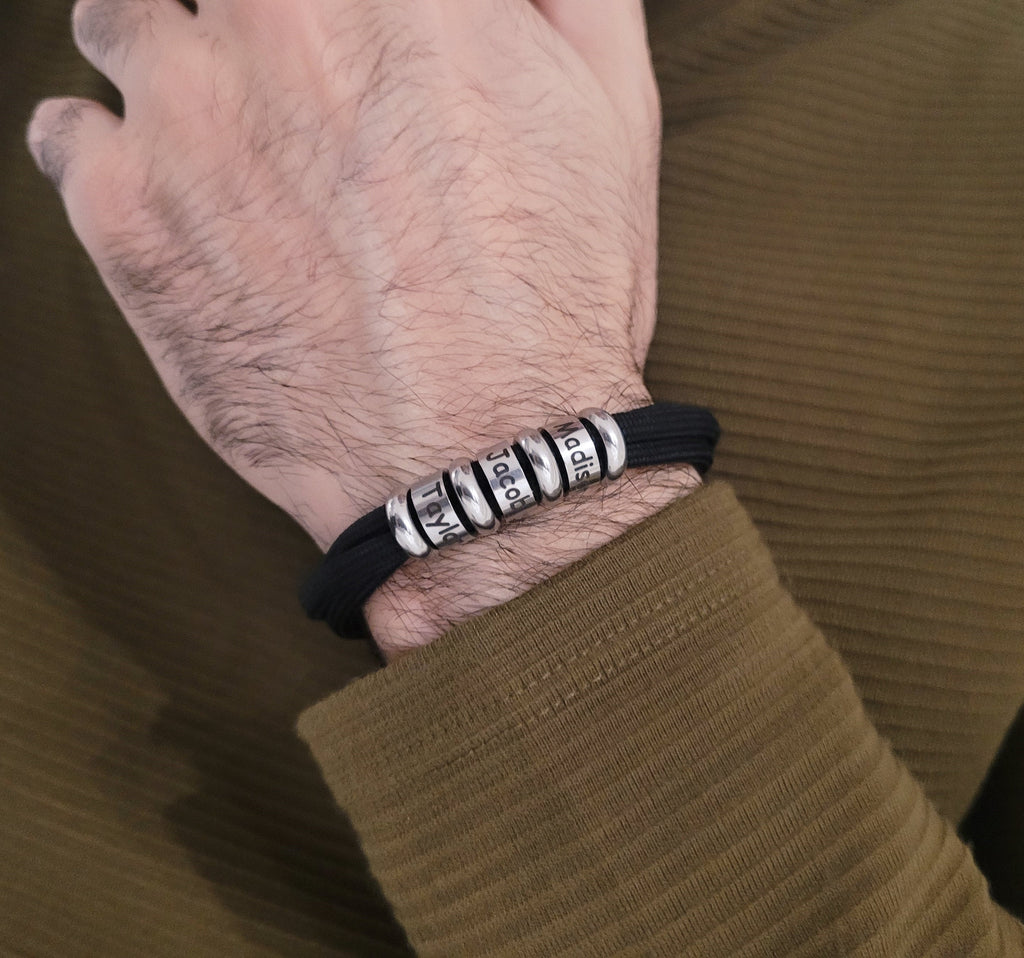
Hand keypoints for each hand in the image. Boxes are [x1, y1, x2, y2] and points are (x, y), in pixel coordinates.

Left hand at [28, 0, 697, 656]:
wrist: (486, 457)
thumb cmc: (557, 294)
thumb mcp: (611, 108)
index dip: (347, 11)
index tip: (347, 44)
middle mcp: (282, 16)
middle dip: (263, 22)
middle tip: (296, 87)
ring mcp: (188, 110)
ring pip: (124, 17)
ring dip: (165, 61)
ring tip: (224, 136)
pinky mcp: (125, 214)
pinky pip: (68, 135)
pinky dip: (105, 158)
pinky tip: (169, 201)